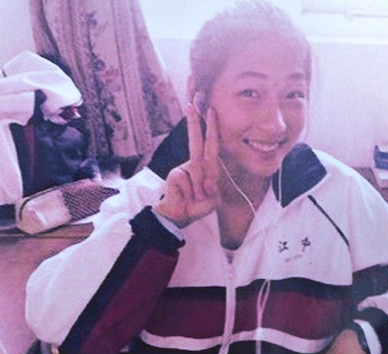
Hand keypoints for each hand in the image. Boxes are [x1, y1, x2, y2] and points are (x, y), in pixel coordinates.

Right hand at [154, 103, 220, 226]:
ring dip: (200, 190)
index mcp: (208, 167)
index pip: (211, 145)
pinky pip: (187, 180)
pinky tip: (186, 196)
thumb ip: (212, 189)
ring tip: (196, 198)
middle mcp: (195, 164)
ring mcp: (184, 168)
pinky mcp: (175, 174)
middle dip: (194, 122)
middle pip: (196, 141)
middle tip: (192, 103)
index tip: (211, 111)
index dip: (212, 128)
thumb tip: (207, 181)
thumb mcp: (213, 199)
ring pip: (197, 172)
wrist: (181, 216)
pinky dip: (191, 192)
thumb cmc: (198, 205)